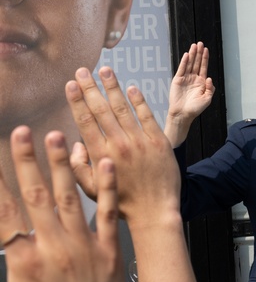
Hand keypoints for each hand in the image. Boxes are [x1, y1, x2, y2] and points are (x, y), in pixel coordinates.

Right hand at [0, 127, 127, 281]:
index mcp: (24, 263)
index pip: (3, 213)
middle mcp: (54, 248)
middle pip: (35, 195)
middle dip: (27, 160)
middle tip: (21, 131)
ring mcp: (85, 247)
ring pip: (70, 197)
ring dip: (62, 164)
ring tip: (56, 135)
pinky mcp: (111, 251)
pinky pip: (107, 212)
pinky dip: (105, 186)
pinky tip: (103, 162)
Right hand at [66, 67, 180, 224]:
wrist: (155, 211)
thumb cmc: (121, 201)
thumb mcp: (90, 189)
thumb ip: (77, 165)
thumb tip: (73, 142)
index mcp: (100, 155)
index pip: (85, 121)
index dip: (77, 100)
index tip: (71, 84)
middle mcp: (119, 145)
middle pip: (102, 110)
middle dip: (91, 88)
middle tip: (83, 70)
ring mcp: (141, 142)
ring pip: (124, 108)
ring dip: (114, 87)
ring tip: (106, 70)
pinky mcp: (159, 142)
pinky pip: (148, 116)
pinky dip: (139, 101)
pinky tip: (131, 88)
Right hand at [164, 42, 214, 146]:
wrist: (183, 114)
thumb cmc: (195, 108)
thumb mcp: (207, 99)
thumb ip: (210, 89)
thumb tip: (209, 78)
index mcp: (201, 82)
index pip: (203, 67)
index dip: (205, 58)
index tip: (206, 49)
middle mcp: (193, 79)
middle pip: (196, 63)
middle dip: (198, 53)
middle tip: (200, 43)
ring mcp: (185, 79)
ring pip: (189, 64)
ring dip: (192, 55)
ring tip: (194, 46)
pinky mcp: (177, 80)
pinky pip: (181, 69)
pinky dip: (184, 62)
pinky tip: (187, 55)